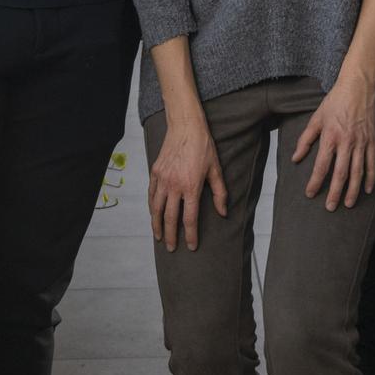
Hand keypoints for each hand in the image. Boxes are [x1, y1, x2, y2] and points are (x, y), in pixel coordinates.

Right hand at [148, 115, 228, 251]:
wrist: (185, 126)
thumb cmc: (203, 146)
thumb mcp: (215, 170)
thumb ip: (220, 193)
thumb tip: (223, 213)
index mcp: (191, 187)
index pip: (189, 218)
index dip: (190, 235)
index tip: (191, 246)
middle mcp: (174, 185)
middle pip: (170, 217)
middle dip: (170, 235)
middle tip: (171, 248)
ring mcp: (162, 179)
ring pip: (157, 208)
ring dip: (157, 225)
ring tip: (158, 237)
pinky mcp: (155, 171)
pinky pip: (151, 194)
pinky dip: (152, 207)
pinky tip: (153, 214)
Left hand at [292, 70, 374, 210]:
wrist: (357, 88)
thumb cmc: (334, 102)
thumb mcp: (316, 118)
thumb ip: (305, 139)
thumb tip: (296, 158)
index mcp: (330, 137)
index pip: (321, 165)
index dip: (315, 182)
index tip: (310, 193)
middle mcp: (346, 142)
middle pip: (340, 173)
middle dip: (335, 193)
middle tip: (330, 207)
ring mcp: (361, 142)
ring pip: (357, 172)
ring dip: (353, 190)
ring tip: (348, 204)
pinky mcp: (371, 140)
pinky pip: (372, 163)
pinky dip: (370, 177)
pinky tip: (367, 189)